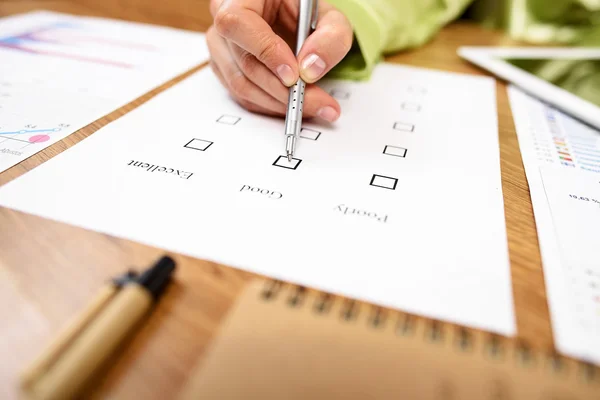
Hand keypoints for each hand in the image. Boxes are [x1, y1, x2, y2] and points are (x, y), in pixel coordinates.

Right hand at [207, 0, 352, 121]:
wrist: (291, 18)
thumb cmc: (304, 12)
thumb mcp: (328, 18)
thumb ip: (330, 38)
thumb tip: (311, 69)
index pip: (238, 23)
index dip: (265, 52)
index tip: (293, 75)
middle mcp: (222, 18)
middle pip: (245, 63)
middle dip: (283, 90)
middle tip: (317, 102)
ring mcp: (220, 46)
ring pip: (241, 85)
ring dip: (278, 103)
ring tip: (312, 106)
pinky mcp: (225, 68)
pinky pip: (242, 95)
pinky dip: (270, 105)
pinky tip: (294, 104)